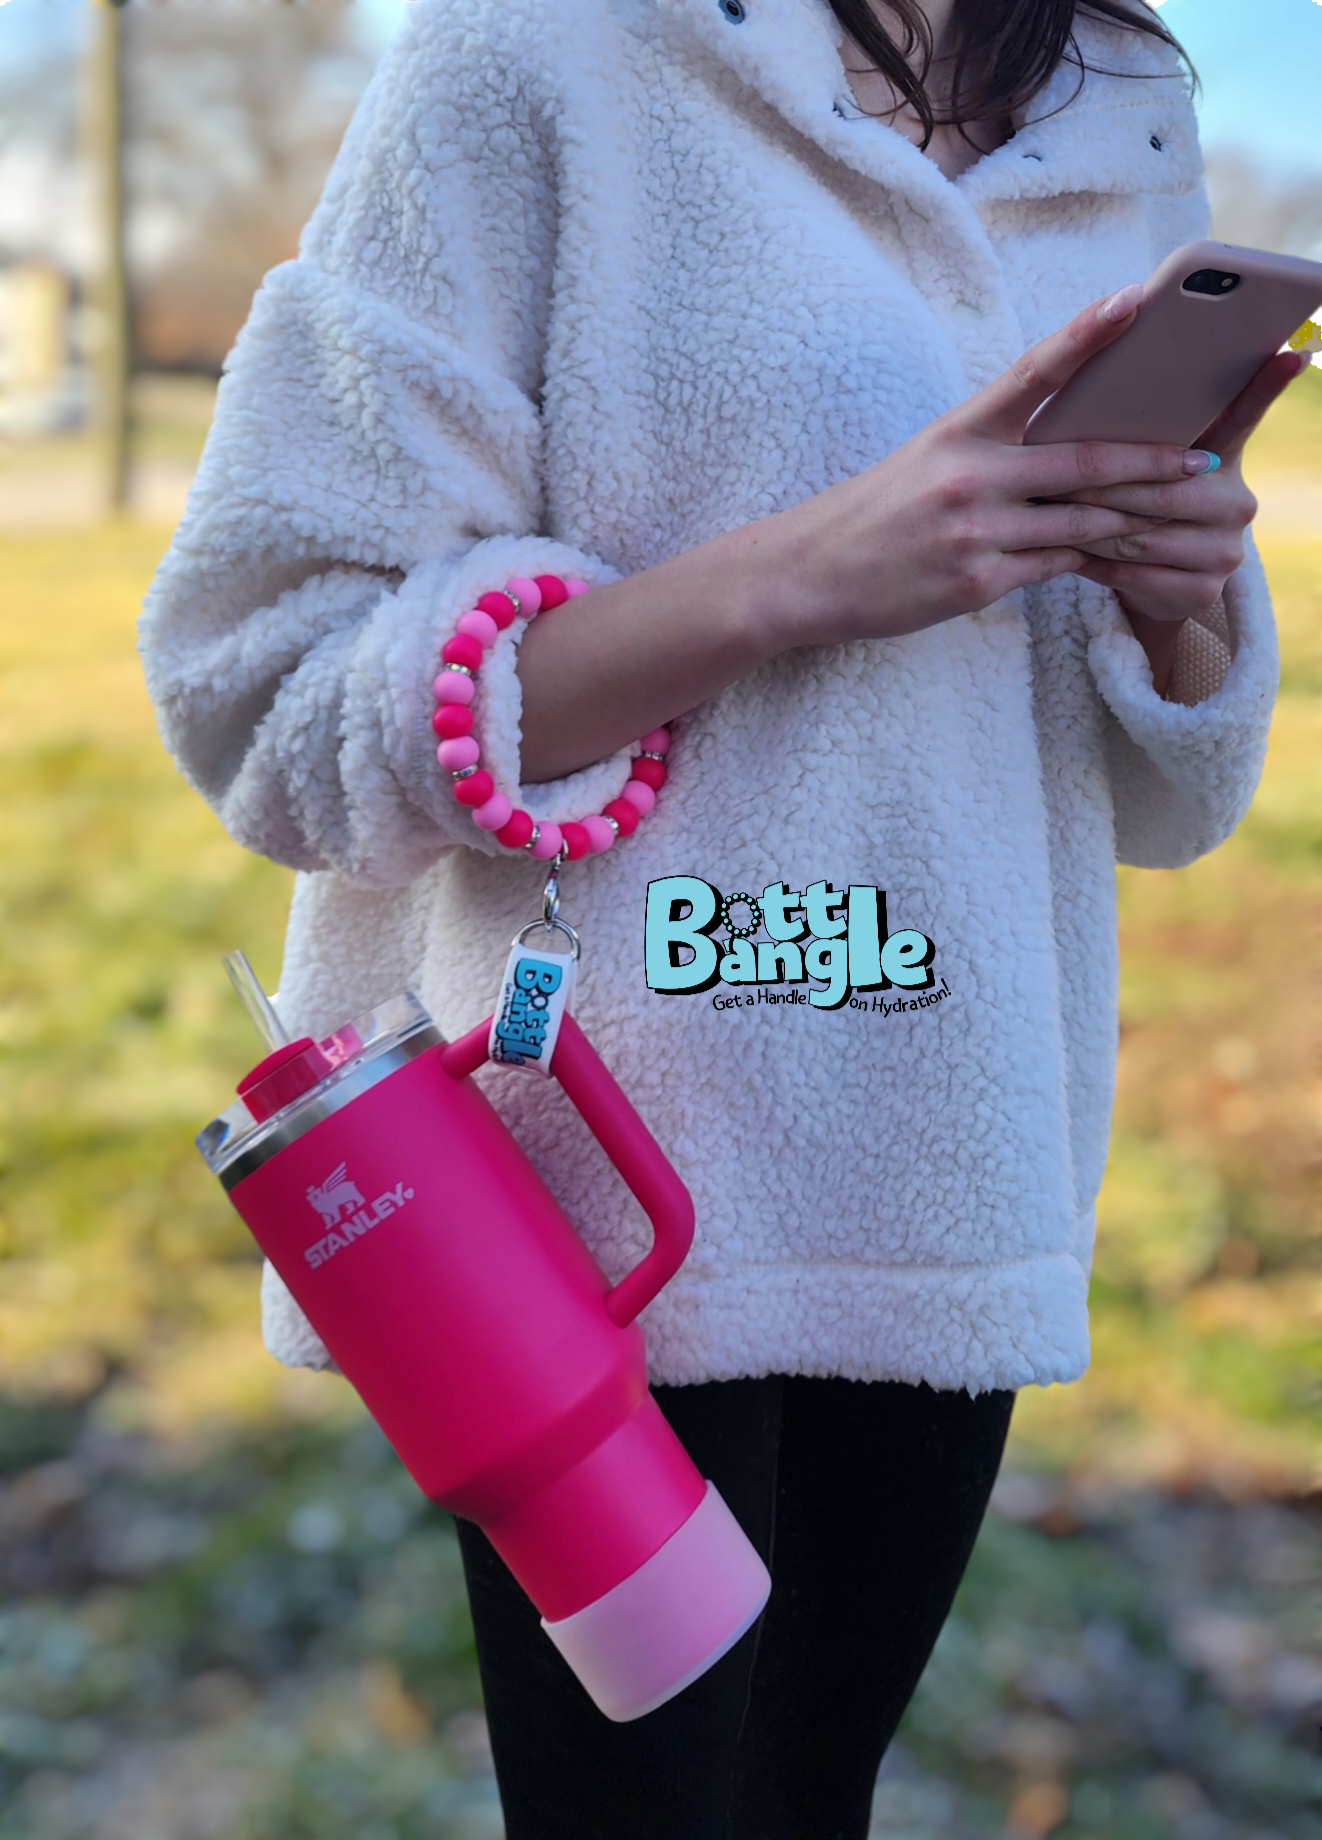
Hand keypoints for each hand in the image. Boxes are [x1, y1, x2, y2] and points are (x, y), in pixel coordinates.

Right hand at [765, 283, 1223, 651]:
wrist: (810, 573)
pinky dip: (1086, 562)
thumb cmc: (877, 514)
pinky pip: (1053, 569)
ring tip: (1174, 517)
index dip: (1087, 334)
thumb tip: (1067, 448)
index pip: (1032, 371)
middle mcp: (969, 476)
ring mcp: (974, 532)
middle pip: (1081, 463)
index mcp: (958, 431)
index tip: (1134, 300)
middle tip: (1202, 459)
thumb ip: (994, 450)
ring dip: (1129, 522)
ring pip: (1078, 525)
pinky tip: (1114, 559)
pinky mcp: (976, 582)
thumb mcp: (929, 462)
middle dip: (1150, 464)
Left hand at [1041, 345, 1311, 623]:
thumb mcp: (1148, 468)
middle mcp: (1237, 503)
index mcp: (1225, 460)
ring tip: (1049, 515)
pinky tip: (1068, 554)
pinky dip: (1097, 564)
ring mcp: (1226, 551)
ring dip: (1090, 527)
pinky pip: (1135, 574)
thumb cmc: (1139, 509)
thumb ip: (1146, 434)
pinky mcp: (1204, 592)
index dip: (1267, 386)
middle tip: (1055, 477)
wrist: (1151, 585)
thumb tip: (1110, 362)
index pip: (1245, 418)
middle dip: (1104, 487)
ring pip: (1142, 536)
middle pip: (1164, 492)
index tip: (1289, 350)